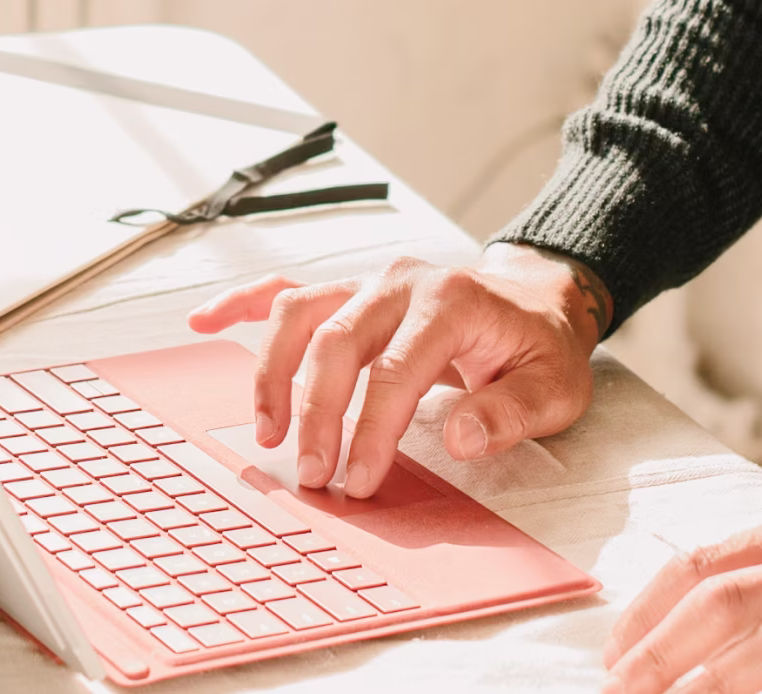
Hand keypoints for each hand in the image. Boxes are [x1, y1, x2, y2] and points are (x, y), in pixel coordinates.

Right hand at [183, 243, 608, 498]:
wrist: (537, 301)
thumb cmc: (539, 348)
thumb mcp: (555, 386)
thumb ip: (512, 412)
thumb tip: (462, 436)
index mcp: (452, 302)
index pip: (396, 369)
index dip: (371, 429)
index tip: (358, 480)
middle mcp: (402, 283)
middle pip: (336, 343)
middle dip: (316, 414)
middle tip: (313, 475)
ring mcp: (369, 282)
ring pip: (300, 315)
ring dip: (273, 374)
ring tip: (267, 434)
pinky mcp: (350, 291)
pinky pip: (286, 289)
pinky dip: (242, 304)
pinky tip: (206, 321)